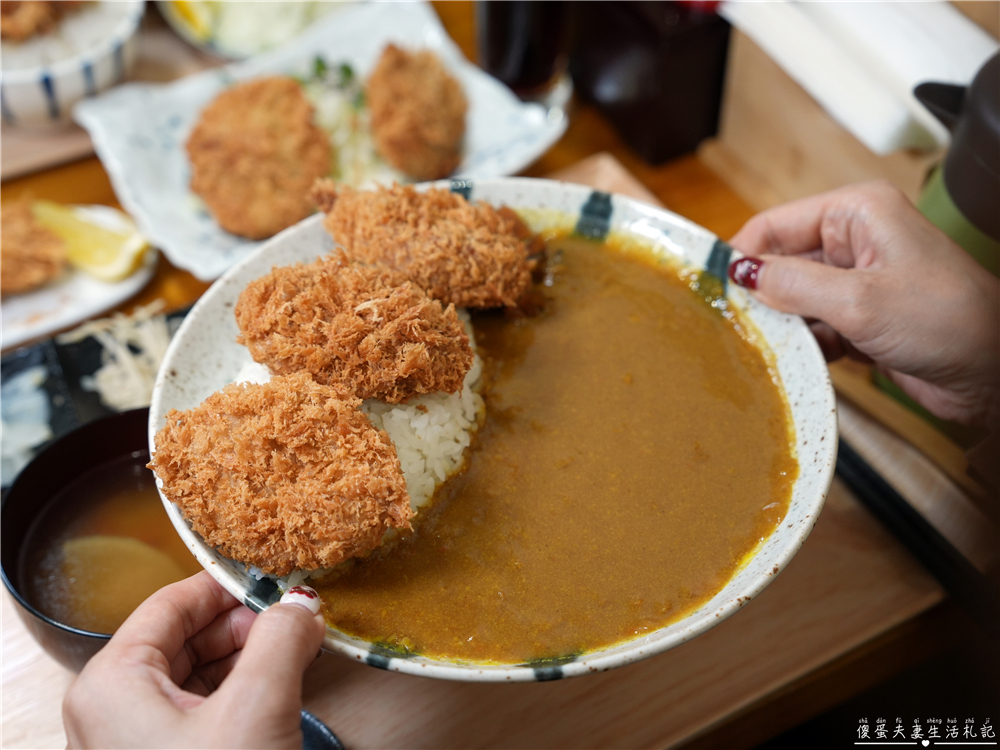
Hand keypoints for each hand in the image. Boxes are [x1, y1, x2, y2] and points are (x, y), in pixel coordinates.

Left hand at [63, 571, 325, 748]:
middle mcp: (113, 708)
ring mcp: (135, 741)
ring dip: (249, 657)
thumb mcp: (257, 708)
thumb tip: (301, 602)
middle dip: (246, 624)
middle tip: (297, 618)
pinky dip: (243, 691)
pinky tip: (278, 688)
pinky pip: (203, 710)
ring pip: (197, 674)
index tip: (278, 577)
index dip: (229, 585)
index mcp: (112, 682)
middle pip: (185, 637)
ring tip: (295, 650)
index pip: (172, 603)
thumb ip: (281, 638)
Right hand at [728, 181, 998, 427]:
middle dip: (762, 296)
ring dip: (784, 325)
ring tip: (773, 347)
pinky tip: (807, 359)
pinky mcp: (861, 318)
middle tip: (737, 325)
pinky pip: (813, 326)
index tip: (711, 285)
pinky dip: (806, 344)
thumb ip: (792, 285)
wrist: (995, 372)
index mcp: (857, 213)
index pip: (775, 225)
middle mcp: (855, 242)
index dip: (741, 254)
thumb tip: (740, 273)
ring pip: (794, 300)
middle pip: (781, 263)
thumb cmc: (949, 320)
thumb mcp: (859, 300)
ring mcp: (857, 282)